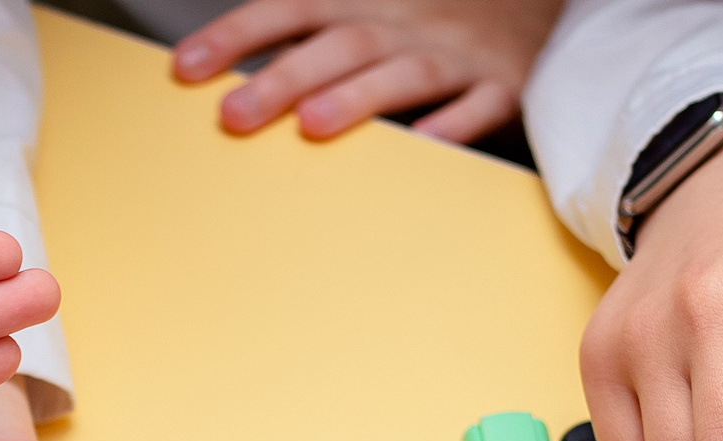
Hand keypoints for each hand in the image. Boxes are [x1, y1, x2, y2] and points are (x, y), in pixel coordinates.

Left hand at [170, 0, 557, 143]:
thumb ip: (307, 28)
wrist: (536, 7)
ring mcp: (457, 54)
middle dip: (285, 77)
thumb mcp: (371, 6)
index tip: (186, 68)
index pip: (291, 7)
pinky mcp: (504, 86)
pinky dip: (455, 125)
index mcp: (365, 1)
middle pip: (340, 43)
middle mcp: (405, 22)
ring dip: (358, 97)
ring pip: (403, 73)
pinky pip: (480, 106)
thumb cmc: (431, 18)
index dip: (237, 34)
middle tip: (234, 115)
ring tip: (312, 126)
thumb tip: (219, 62)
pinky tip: (425, 145)